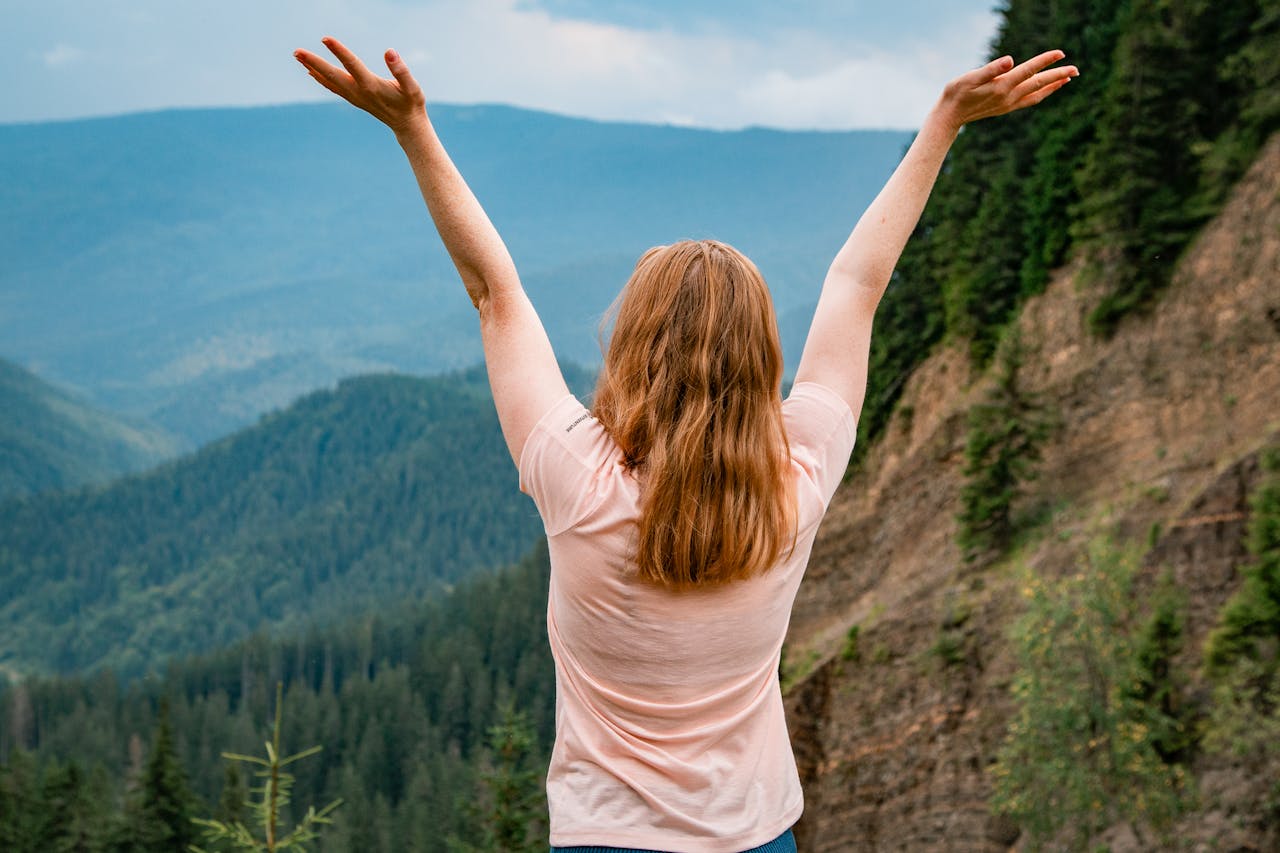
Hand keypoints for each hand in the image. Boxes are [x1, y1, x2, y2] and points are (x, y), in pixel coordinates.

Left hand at [294, 37, 427, 136]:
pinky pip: (333, 87)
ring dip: (312, 68)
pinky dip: (320, 78)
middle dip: (314, 62)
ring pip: (329, 81)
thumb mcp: (412, 87)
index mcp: (371, 86)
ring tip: (297, 56)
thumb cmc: (411, 104)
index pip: (352, 65)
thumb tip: (389, 51)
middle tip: (296, 51)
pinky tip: (311, 71)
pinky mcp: (354, 99)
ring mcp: (354, 97)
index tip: (325, 38)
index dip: (339, 51)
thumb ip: (401, 70)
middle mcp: (359, 92)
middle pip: (332, 75)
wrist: (407, 125)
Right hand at [935, 50, 1078, 130]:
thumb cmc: (955, 93)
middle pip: (1038, 83)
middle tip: (1076, 69)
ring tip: (1068, 79)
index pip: (1029, 70)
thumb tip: (1010, 60)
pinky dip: (1042, 94)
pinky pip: (1029, 101)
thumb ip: (991, 69)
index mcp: (1002, 86)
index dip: (1045, 60)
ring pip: (1037, 94)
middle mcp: (1008, 97)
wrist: (949, 116)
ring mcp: (1008, 104)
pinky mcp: (1005, 108)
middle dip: (1058, 75)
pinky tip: (1046, 90)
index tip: (1061, 53)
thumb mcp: (970, 77)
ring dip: (1053, 86)